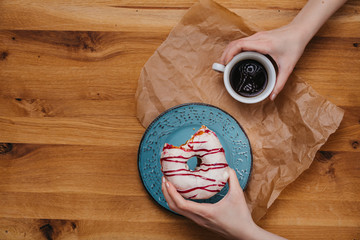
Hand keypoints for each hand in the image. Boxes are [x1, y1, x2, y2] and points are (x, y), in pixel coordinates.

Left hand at [161, 168, 286, 239]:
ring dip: (170, 197)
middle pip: (174, 207)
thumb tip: (226, 167)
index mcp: (204, 212)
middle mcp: (198, 218)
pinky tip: (180, 192)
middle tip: (164, 179)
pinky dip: (177, 202)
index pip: (181, 204)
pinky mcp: (200, 220)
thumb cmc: (240, 217)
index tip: (167, 181)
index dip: (171, 192)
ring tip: (168, 184)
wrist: (244, 234)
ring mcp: (198, 220)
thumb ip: (232, 179)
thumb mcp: (238, 195)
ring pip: (178, 210)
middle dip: (166, 193)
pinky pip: (184, 211)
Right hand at [220, 24, 306, 100]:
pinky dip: (234, 49)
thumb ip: (280, 83)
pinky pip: (241, 41)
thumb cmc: (295, 45)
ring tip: (224, 63)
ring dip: (228, 51)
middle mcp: (258, 38)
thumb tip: (272, 96)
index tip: (225, 65)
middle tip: (221, 67)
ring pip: (236, 41)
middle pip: (234, 43)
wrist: (300, 30)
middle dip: (225, 55)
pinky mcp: (257, 36)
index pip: (240, 45)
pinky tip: (234, 57)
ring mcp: (257, 36)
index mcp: (264, 44)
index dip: (230, 54)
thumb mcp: (288, 67)